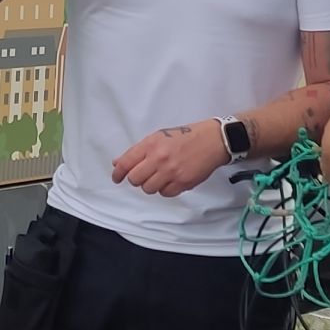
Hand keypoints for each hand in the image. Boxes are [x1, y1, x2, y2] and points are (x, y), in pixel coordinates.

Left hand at [111, 120, 228, 196]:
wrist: (212, 141)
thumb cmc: (186, 137)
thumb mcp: (159, 137)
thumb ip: (138, 151)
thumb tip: (118, 163)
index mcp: (151, 145)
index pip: (126, 163)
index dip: (118, 174)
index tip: (117, 178)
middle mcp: (159, 158)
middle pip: (135, 179)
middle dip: (137, 179)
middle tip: (144, 175)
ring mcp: (171, 172)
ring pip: (149, 189)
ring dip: (152, 185)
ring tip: (161, 176)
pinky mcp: (183, 182)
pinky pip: (165, 193)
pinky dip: (166, 189)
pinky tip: (172, 180)